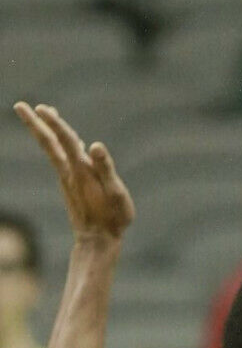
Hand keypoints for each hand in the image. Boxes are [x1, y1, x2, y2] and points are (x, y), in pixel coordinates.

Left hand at [14, 104, 134, 240]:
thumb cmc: (112, 218)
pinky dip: (60, 143)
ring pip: (54, 149)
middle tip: (20, 106)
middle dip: (36, 124)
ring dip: (46, 130)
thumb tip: (95, 145)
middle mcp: (70, 172)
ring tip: (44, 112)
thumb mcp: (116, 194)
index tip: (40, 107)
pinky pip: (62, 158)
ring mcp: (68, 178)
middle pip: (50, 143)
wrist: (97, 242)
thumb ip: (105, 168)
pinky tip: (70, 141)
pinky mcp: (71, 185)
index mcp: (82, 171)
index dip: (55, 123)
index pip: (66, 141)